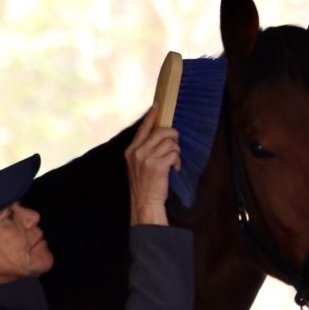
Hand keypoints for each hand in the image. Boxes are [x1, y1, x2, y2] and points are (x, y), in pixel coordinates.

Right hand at [125, 104, 180, 224]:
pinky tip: (174, 169)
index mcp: (131, 150)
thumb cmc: (145, 185)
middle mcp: (137, 152)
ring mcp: (147, 159)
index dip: (152, 116)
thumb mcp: (138, 164)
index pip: (143, 128)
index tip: (158, 105)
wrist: (144, 203)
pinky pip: (174, 154)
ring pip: (170, 143)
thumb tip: (160, 136)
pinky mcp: (157, 166)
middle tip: (175, 146)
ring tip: (173, 162)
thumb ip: (145, 150)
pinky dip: (178, 161)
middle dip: (173, 137)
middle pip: (161, 132)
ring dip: (176, 152)